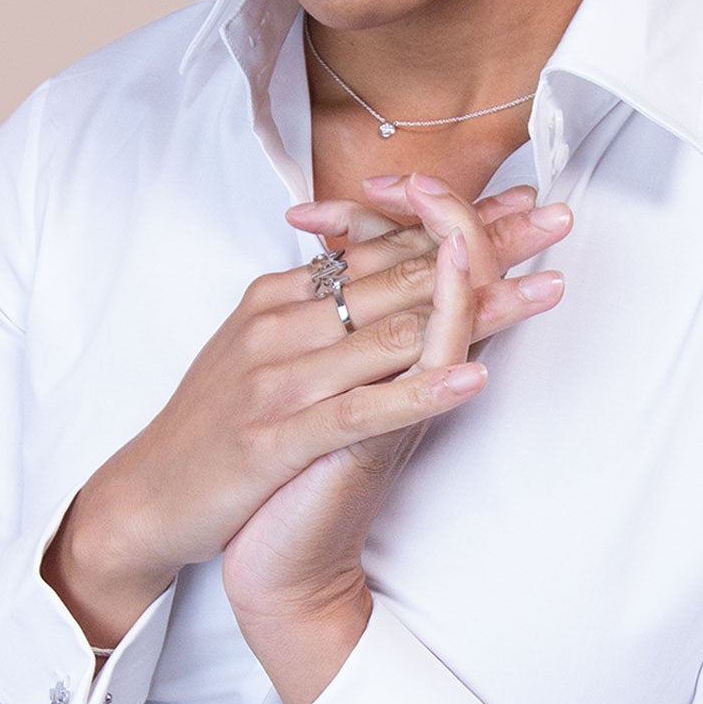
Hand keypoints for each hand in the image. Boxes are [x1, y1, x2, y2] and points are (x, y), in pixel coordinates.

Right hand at [43, 180, 571, 650]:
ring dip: (479, 308)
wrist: (145, 501)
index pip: (382, 244)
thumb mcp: (260, 351)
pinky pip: (361, 409)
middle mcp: (280, 325)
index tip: (521, 203)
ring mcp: (278, 379)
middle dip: (487, 244)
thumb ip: (313, 310)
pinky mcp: (275, 436)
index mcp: (278, 298)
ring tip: (546, 290)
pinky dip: (421, 392)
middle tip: (556, 219)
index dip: (456, 221)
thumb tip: (370, 269)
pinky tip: (474, 379)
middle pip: (400, 272)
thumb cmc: (212, 429)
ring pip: (392, 332)